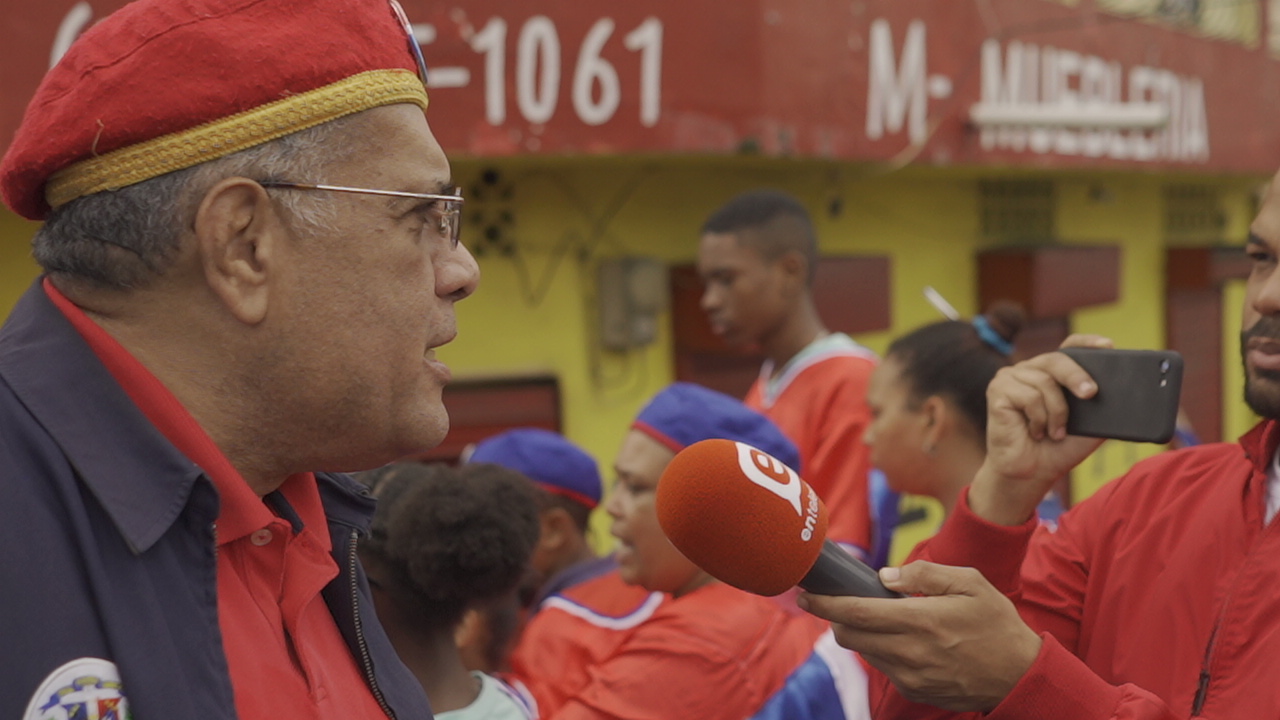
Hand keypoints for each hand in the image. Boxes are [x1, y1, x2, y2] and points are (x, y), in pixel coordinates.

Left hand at [799, 562, 1041, 712]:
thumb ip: (926, 574)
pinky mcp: (916, 691)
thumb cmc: (997, 623)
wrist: (1021, 675)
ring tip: (875, 617)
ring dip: (858, 634)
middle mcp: (910, 652)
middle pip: (850, 636)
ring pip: (864, 653)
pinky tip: (898, 638)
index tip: (807, 595)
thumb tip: (886, 576)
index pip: (857, 613)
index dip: (825, 604)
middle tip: (837, 602)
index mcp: (921, 621)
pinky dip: (880, 650)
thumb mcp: (970, 583)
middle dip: (835, 618)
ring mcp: (912, 676)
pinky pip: (883, 668)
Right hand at [969, 334, 1111, 524]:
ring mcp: (1010, 378)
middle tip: (1090, 394)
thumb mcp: (1089, 426)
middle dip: (1076, 376)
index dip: (1087, 343)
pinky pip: (1028, 396)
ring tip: (1055, 432)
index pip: (1069, 348)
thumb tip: (1125, 395)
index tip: (1108, 346)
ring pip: (1044, 382)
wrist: (1031, 473)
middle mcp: (1030, 370)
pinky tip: (1035, 431)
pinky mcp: (997, 391)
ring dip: (1056, 413)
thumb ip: (1101, 407)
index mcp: (1052, 374)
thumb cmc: (1058, 449)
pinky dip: (1038, 418)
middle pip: (1057, 360)